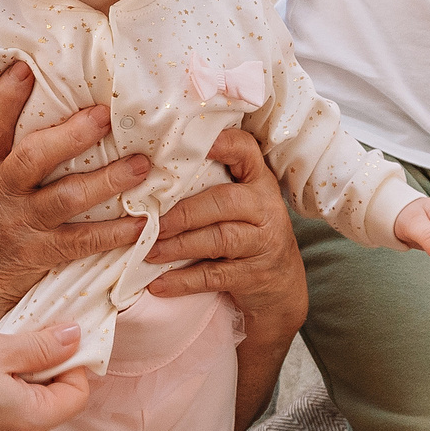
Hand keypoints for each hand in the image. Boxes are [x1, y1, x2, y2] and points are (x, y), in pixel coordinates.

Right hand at [0, 61, 149, 335]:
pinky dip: (116, 233)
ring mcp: (21, 225)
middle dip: (72, 135)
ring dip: (107, 180)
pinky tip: (145, 221)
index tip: (24, 66)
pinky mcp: (39, 255)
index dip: (6, 98)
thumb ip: (2, 153)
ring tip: (142, 165)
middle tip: (106, 114)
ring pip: (67, 198)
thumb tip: (44, 106)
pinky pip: (83, 242)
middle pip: (35, 158)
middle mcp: (0, 193)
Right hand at [0, 323, 92, 430]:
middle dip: (48, 368)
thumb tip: (77, 337)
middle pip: (56, 402)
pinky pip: (8, 411)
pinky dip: (6, 388)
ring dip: (25, 376)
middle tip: (24, 339)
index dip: (73, 363)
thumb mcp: (0, 348)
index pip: (77, 395)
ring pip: (31, 405)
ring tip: (0, 352)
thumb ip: (43, 346)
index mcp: (30, 420)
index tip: (52, 338)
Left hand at [144, 126, 305, 334]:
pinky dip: (184, 280)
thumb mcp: (239, 205)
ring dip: (179, 245)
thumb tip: (148, 175)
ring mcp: (264, 242)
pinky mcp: (255, 276)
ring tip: (150, 251)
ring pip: (220, 239)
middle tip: (150, 222)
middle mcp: (265, 207)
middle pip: (224, 201)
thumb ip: (209, 187)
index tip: (190, 142)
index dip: (221, 143)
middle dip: (183, 212)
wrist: (281, 288)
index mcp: (258, 182)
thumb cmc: (247, 235)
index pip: (245, 151)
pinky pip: (215, 276)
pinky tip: (159, 284)